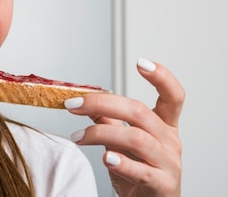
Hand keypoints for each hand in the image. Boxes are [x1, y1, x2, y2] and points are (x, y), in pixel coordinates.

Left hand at [65, 59, 184, 196]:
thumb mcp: (123, 142)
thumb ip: (107, 121)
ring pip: (136, 137)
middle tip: (72, 105)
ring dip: (99, 134)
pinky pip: (141, 170)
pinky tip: (105, 157)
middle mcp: (170, 141)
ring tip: (77, 137)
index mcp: (164, 126)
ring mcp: (169, 164)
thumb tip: (84, 100)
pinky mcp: (162, 185)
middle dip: (101, 103)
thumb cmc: (139, 173)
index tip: (141, 62)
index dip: (162, 77)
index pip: (173, 97)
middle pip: (139, 112)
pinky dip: (121, 162)